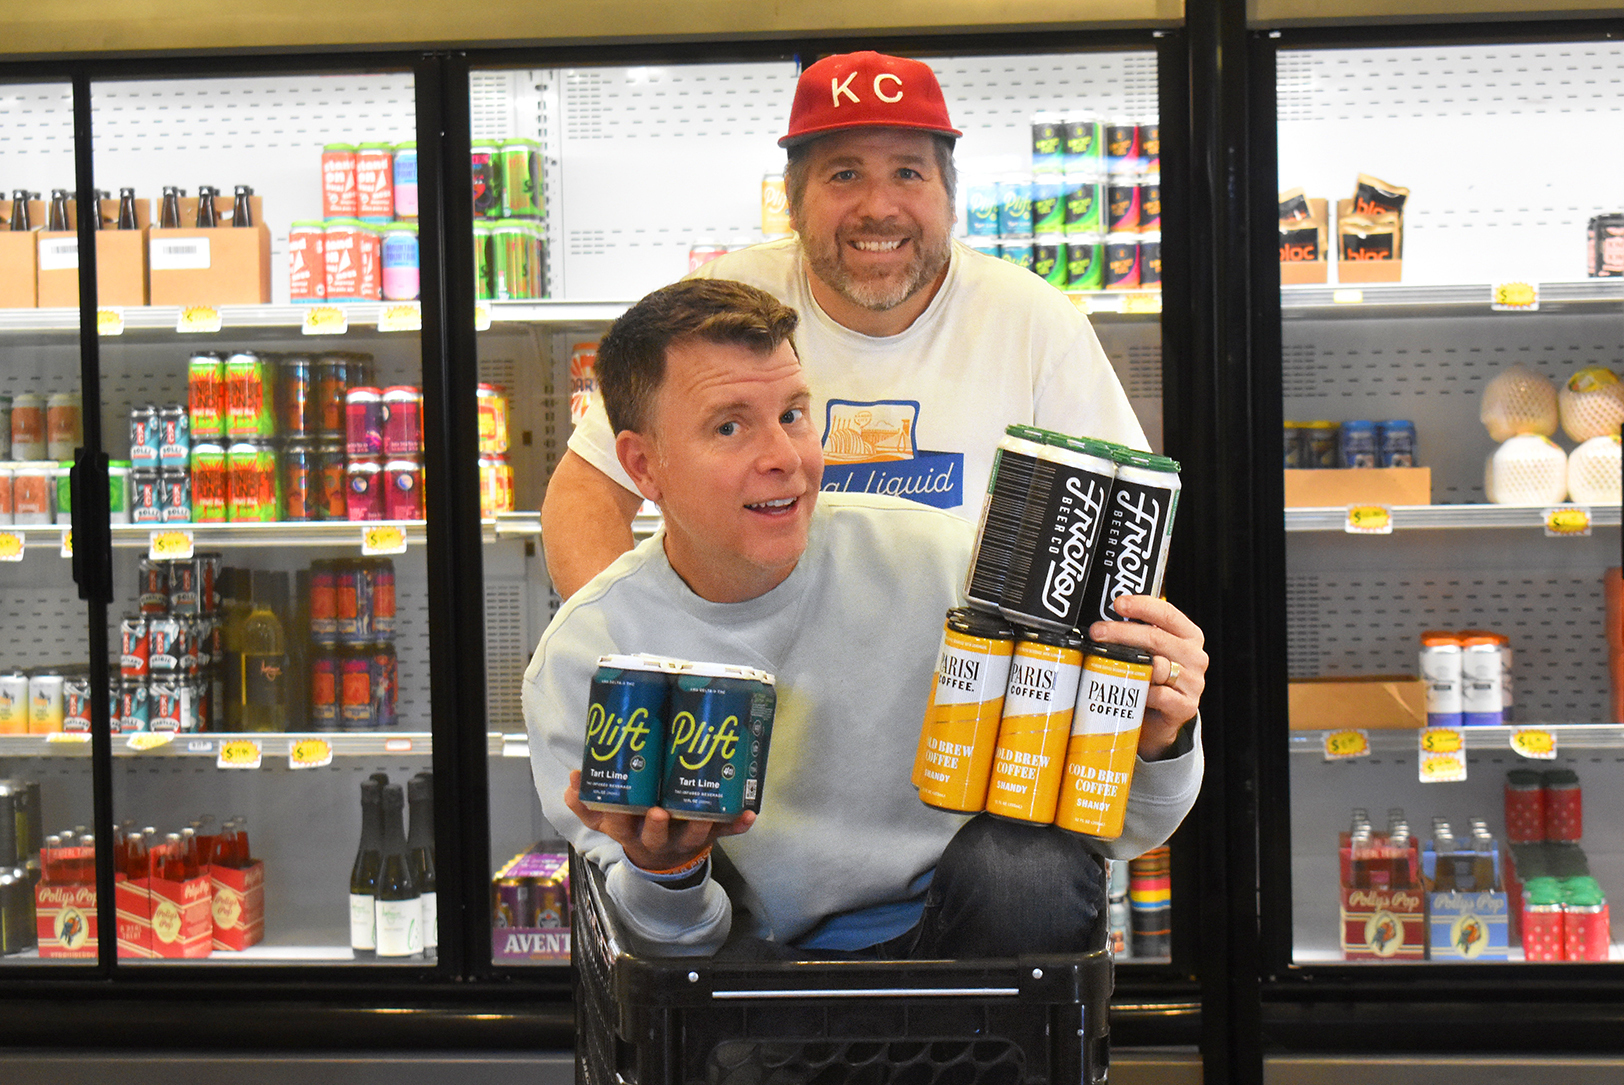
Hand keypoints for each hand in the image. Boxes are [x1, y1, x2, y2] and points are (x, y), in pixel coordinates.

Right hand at [564, 769, 755, 872]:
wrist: (662, 863)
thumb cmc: (633, 829)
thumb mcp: (605, 821)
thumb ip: (585, 803)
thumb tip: (573, 778)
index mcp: (629, 833)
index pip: (617, 828)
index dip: (616, 818)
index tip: (619, 804)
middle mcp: (657, 840)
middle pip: (656, 837)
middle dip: (657, 826)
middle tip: (658, 812)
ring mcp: (684, 840)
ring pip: (694, 836)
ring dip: (701, 824)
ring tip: (708, 812)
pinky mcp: (708, 836)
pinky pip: (725, 832)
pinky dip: (737, 824)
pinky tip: (749, 813)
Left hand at [1086, 595, 1205, 759]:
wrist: (1161, 719)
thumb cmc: (1152, 679)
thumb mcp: (1150, 651)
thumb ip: (1138, 634)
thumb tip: (1104, 619)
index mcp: (1189, 636)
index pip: (1167, 613)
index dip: (1141, 605)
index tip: (1118, 604)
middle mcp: (1195, 656)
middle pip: (1156, 638)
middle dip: (1121, 632)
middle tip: (1097, 632)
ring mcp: (1193, 682)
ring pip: (1156, 666)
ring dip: (1126, 663)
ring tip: (1103, 661)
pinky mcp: (1186, 707)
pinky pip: (1158, 695)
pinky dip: (1140, 692)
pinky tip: (1126, 690)